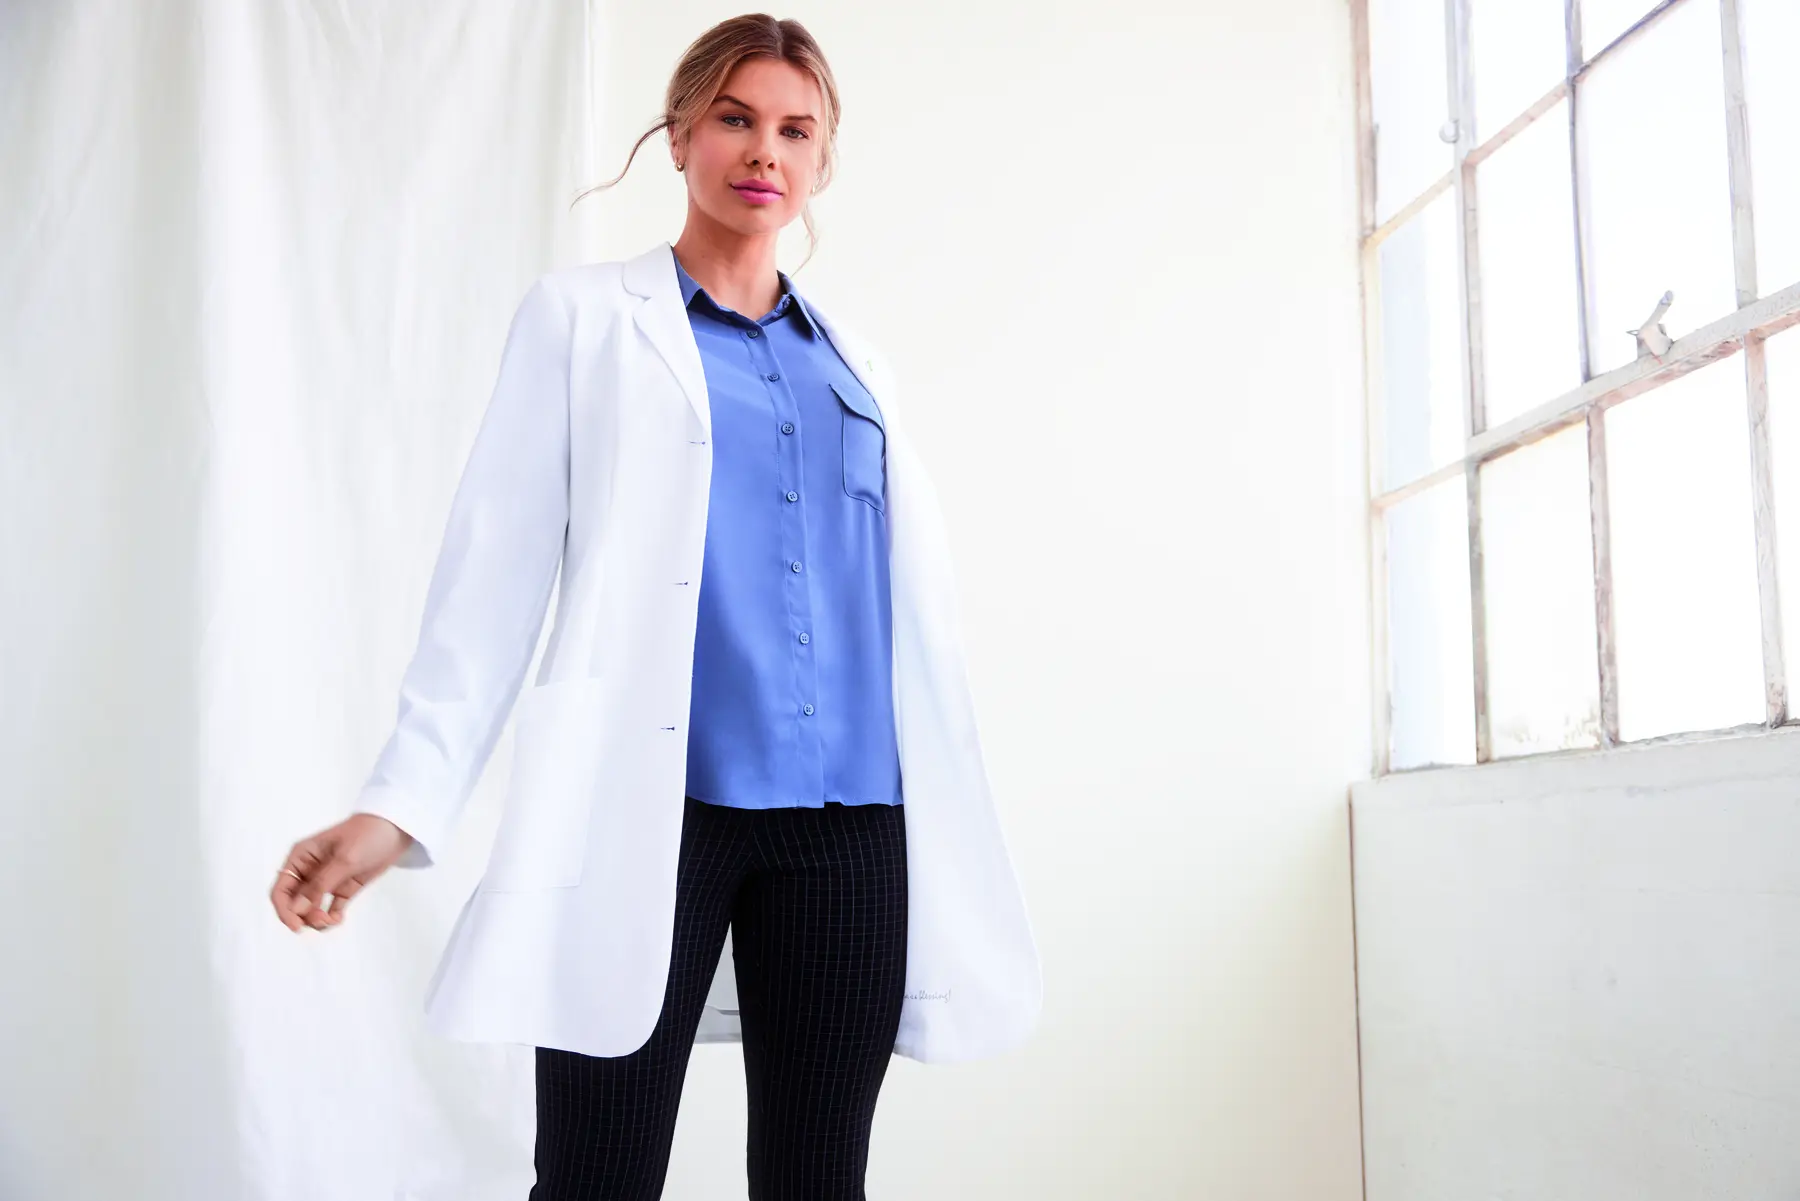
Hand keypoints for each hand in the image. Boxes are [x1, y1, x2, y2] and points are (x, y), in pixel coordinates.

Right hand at [270, 814, 413, 932]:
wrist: (396, 829)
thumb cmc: (368, 835)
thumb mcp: (344, 859)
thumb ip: (320, 885)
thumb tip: (296, 909)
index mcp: (301, 857)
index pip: (280, 889)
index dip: (283, 910)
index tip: (297, 925)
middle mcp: (309, 870)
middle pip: (293, 903)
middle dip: (303, 917)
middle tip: (323, 920)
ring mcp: (326, 881)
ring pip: (310, 909)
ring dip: (317, 920)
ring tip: (334, 920)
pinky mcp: (343, 888)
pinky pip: (329, 909)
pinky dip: (331, 918)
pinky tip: (339, 919)